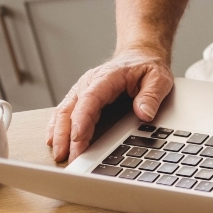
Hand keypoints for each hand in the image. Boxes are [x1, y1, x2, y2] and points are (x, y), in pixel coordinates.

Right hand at [46, 47, 173, 161]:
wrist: (140, 56)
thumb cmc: (147, 67)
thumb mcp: (159, 78)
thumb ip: (152, 95)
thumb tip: (144, 113)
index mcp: (107, 77)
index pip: (90, 99)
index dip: (82, 118)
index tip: (78, 136)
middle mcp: (89, 84)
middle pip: (71, 109)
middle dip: (66, 134)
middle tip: (67, 156)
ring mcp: (83, 91)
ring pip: (64, 112)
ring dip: (59, 134)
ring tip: (60, 155)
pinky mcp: (82, 98)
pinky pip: (66, 113)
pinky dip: (57, 127)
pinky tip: (54, 142)